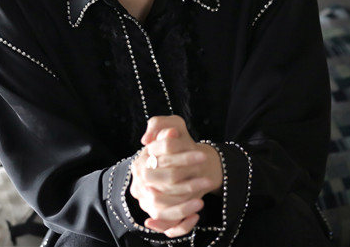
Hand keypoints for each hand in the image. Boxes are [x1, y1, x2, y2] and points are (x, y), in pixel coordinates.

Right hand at [129, 115, 222, 236]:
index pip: (162, 157)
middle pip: (167, 181)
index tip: (203, 156)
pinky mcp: (157, 215)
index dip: (184, 156)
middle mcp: (141, 181)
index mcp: (143, 159)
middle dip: (188, 182)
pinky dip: (182, 222)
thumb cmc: (178, 143)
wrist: (184, 165)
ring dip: (186, 202)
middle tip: (209, 180)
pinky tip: (196, 213)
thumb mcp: (173, 126)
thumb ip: (163, 124)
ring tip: (204, 196)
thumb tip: (169, 132)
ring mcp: (147, 200)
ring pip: (164, 207)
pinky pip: (168, 225)